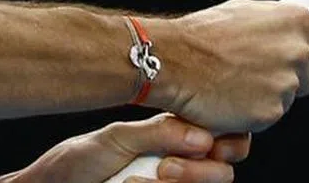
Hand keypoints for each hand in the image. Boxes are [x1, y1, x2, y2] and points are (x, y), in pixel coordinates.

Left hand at [0, 113, 250, 182]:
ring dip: (190, 178)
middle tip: (169, 165)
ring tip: (158, 174)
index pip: (225, 135)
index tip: (208, 142)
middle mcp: (182, 163)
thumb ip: (161, 131)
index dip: (229, 138)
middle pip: (225, 168)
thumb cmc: (80, 161)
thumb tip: (205, 137)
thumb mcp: (118, 136)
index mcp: (177, 136)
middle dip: (205, 167)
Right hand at [147, 0, 308, 134]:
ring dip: (268, 97)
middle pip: (307, 78)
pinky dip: (253, 114)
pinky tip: (233, 98)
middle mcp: (298, 51)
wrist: (175, 61)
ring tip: (238, 83)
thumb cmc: (204, 35)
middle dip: (286, 79)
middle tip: (254, 74)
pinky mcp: (271, 111)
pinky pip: (269, 117)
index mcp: (297, 22)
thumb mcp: (247, 11)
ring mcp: (286, 83)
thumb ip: (277, 23)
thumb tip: (291, 30)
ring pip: (287, 98)